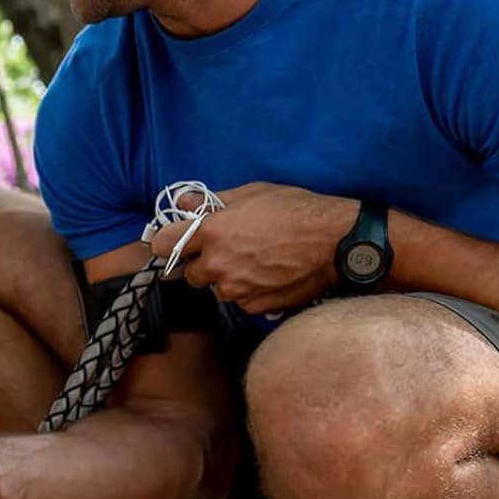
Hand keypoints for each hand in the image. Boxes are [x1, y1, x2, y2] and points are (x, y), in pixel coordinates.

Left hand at [148, 182, 355, 312]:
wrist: (337, 241)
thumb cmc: (297, 210)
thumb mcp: (251, 193)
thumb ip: (211, 202)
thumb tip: (183, 202)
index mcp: (210, 232)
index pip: (161, 244)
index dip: (167, 242)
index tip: (176, 241)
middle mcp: (217, 264)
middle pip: (189, 273)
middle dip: (203, 263)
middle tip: (227, 251)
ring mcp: (235, 288)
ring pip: (216, 288)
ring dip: (227, 279)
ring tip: (255, 262)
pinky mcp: (254, 305)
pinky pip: (240, 301)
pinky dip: (249, 292)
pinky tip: (268, 275)